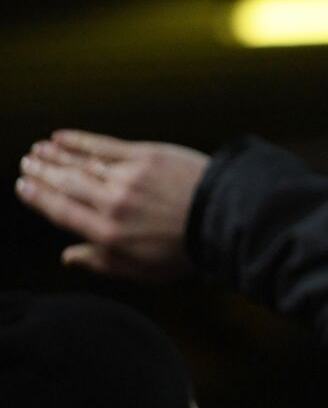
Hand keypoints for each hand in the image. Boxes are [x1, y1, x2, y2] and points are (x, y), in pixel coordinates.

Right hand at [16, 131, 209, 279]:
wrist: (225, 219)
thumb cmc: (186, 250)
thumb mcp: (144, 271)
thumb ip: (103, 263)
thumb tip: (68, 257)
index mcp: (109, 234)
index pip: (61, 211)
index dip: (38, 198)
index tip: (22, 187)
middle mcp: (112, 204)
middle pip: (66, 184)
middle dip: (42, 172)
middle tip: (27, 164)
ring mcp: (127, 178)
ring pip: (80, 163)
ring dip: (55, 155)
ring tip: (38, 149)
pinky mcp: (145, 156)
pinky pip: (103, 145)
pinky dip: (79, 140)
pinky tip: (62, 137)